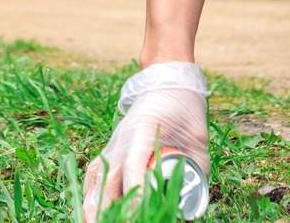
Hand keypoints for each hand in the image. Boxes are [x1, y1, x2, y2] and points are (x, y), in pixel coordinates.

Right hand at [82, 62, 209, 221]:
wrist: (167, 80)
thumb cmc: (184, 107)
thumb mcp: (197, 133)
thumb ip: (197, 163)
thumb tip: (196, 198)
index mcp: (143, 130)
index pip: (133, 164)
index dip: (135, 191)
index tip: (140, 213)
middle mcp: (123, 138)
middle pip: (109, 176)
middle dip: (112, 206)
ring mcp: (113, 143)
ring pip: (97, 177)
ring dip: (95, 204)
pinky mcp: (111, 149)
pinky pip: (95, 174)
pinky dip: (91, 194)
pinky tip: (92, 213)